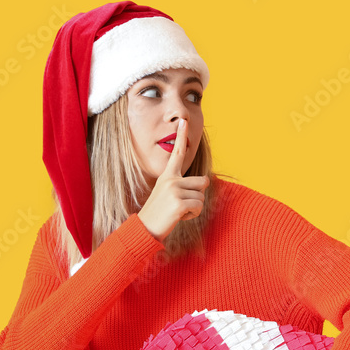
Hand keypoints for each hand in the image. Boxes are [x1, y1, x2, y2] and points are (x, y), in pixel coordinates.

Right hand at [138, 118, 209, 241]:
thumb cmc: (160, 212)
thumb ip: (182, 185)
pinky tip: (179, 217)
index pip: (177, 153)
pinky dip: (193, 215)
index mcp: (167, 175)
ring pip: (201, 197)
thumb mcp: (167, 193)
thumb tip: (204, 181)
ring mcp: (174, 190)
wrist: (145, 227)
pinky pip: (198, 207)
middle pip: (203, 181)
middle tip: (182, 203)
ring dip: (194, 207)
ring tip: (178, 211)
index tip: (183, 121)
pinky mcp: (179, 203)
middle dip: (198, 195)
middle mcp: (171, 180)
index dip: (181, 137)